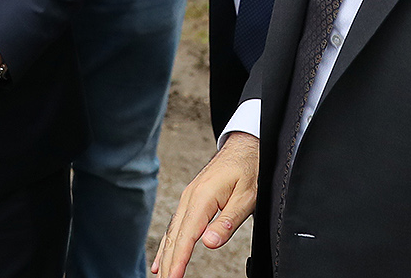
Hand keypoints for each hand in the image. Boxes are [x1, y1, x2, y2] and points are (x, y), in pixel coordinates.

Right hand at [150, 133, 259, 277]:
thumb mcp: (246, 196)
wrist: (245, 146)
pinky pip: (175, 225)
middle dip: (169, 262)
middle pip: (175, 236)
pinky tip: (161, 258)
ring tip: (161, 275)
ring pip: (172, 232)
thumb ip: (228, 221)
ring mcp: (188, 198)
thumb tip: (209, 242)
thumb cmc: (249, 170)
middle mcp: (190, 198)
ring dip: (165, 255)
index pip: (187, 235)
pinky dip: (167, 243)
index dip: (179, 259)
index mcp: (203, 198)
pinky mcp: (190, 199)